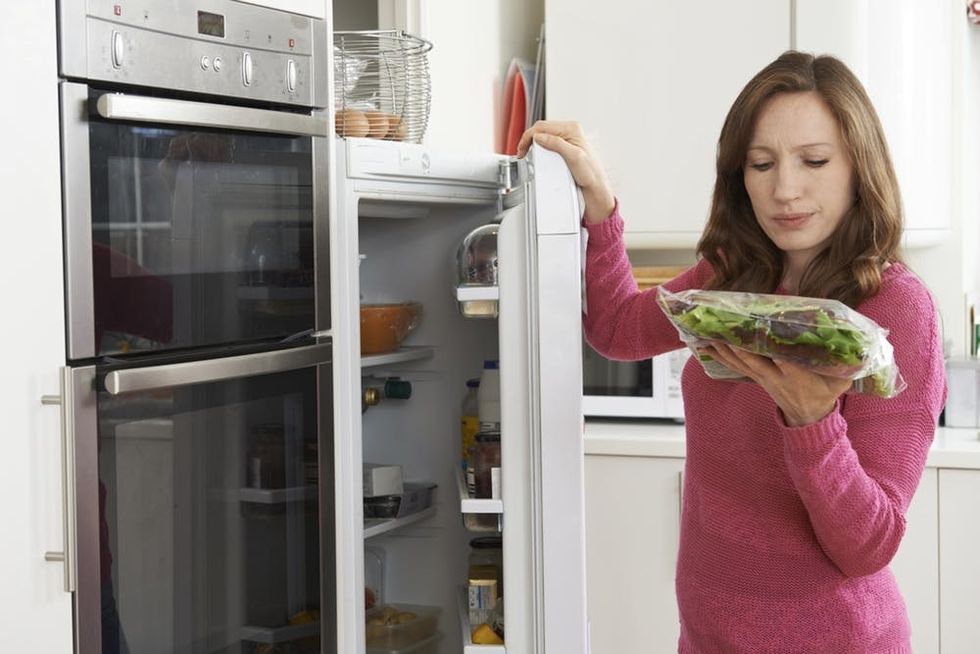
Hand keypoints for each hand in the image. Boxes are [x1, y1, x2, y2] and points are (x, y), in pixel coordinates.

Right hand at [516, 120, 615, 223]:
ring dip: (534, 142)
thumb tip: (539, 137)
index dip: (529, 137)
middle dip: (529, 139)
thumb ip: (556, 144)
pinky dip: (539, 146)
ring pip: (543, 134)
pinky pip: (548, 141)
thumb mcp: (573, 157)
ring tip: (527, 152)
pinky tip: (537, 153)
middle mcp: (570, 130)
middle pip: (542, 128)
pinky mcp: (565, 145)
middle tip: (522, 152)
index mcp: (572, 128)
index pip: (543, 126)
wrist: (595, 185)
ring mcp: (567, 137)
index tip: (522, 149)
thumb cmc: (590, 173)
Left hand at [707, 344, 852, 426]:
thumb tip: (859, 343)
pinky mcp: (756, 378)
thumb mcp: (841, 381)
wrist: (808, 416)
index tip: (765, 336)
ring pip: (741, 363)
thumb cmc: (825, 393)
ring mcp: (764, 378)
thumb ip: (847, 364)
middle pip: (754, 362)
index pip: (785, 363)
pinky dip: (722, 356)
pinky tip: (708, 346)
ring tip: (707, 335)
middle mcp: (776, 377)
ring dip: (724, 349)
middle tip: (723, 331)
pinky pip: (736, 366)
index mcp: (797, 377)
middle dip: (739, 347)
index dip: (774, 351)